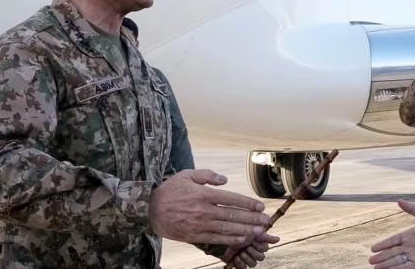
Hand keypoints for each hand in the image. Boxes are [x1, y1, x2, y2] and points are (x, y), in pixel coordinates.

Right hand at [149, 169, 269, 244]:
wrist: (149, 209)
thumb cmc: (170, 190)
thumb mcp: (187, 175)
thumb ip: (207, 175)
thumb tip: (225, 179)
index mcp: (203, 194)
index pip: (231, 198)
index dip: (248, 203)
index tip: (260, 206)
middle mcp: (203, 210)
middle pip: (232, 214)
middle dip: (251, 218)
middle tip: (265, 220)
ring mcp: (199, 224)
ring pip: (226, 228)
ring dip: (245, 230)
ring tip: (258, 231)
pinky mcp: (194, 235)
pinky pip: (216, 238)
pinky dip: (230, 239)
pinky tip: (241, 239)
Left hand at [218, 231, 280, 267]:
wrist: (220, 237)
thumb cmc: (236, 231)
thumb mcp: (252, 232)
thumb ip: (265, 236)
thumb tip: (278, 239)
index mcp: (257, 242)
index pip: (265, 248)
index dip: (259, 246)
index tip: (253, 241)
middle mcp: (253, 250)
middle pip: (260, 257)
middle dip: (253, 252)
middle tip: (246, 247)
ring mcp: (245, 257)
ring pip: (253, 263)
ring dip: (247, 257)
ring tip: (240, 252)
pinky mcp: (238, 263)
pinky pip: (244, 268)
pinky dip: (240, 263)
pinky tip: (236, 257)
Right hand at [369, 200, 414, 267]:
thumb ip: (411, 208)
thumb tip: (398, 200)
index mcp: (409, 235)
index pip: (392, 241)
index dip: (383, 244)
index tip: (373, 248)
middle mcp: (409, 246)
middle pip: (392, 253)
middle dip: (381, 257)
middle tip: (370, 261)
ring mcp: (414, 255)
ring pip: (397, 261)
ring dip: (386, 265)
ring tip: (376, 268)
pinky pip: (406, 267)